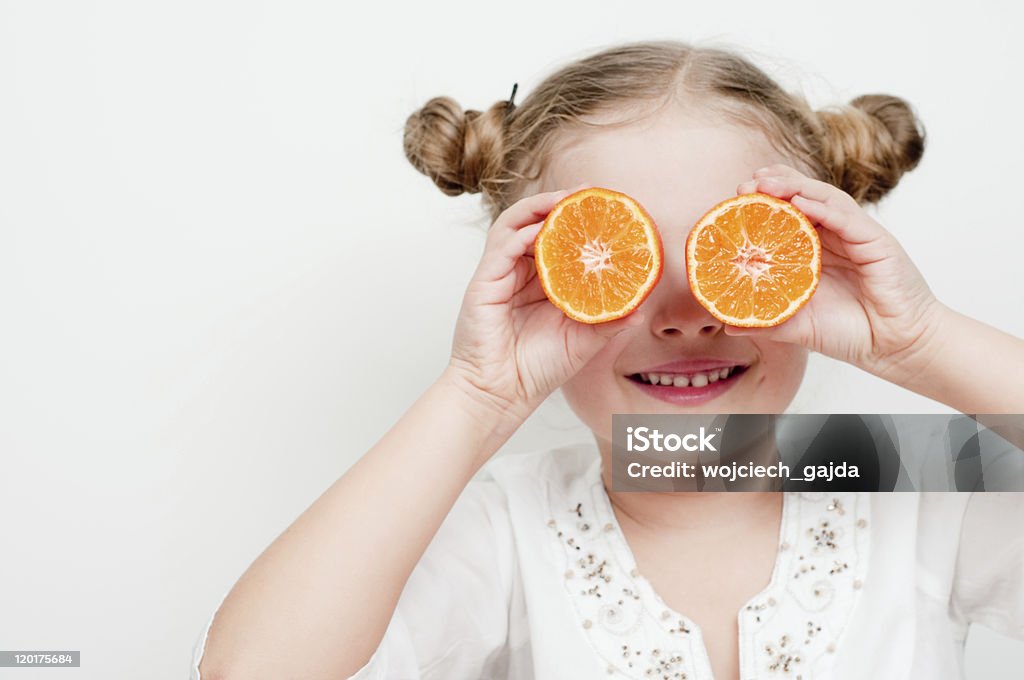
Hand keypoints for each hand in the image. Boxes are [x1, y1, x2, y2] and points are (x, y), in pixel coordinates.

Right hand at [445, 187, 644, 423]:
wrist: (500, 394)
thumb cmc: (536, 370)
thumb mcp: (583, 342)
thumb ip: (608, 322)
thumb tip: (641, 309)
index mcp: (541, 283)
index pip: (558, 241)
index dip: (578, 222)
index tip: (605, 210)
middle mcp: (519, 273)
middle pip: (535, 224)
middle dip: (558, 204)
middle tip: (586, 194)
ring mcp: (500, 275)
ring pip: (514, 225)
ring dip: (538, 207)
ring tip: (563, 199)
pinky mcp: (484, 282)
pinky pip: (501, 247)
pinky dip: (521, 233)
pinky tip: (542, 228)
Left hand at [730, 164, 943, 380]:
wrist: (894, 347)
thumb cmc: (850, 333)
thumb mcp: (798, 327)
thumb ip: (766, 321)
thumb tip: (728, 325)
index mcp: (814, 252)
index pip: (786, 216)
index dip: (762, 203)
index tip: (735, 199)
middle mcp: (834, 238)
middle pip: (803, 198)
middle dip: (774, 186)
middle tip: (745, 185)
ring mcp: (855, 236)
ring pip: (823, 199)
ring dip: (794, 187)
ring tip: (765, 183)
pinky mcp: (875, 242)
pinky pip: (847, 218)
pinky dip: (823, 207)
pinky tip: (800, 202)